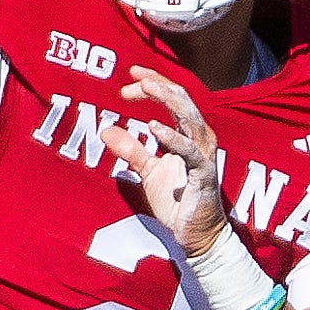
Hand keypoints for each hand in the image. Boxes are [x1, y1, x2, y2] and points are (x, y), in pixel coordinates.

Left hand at [100, 66, 228, 257]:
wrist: (194, 234)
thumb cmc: (177, 201)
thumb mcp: (147, 171)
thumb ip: (130, 150)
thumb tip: (105, 130)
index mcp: (187, 135)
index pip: (174, 99)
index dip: (155, 83)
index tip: (131, 75)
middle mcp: (199, 140)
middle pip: (183, 101)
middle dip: (159, 85)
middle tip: (135, 76)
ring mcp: (204, 156)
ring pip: (191, 118)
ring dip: (168, 100)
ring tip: (146, 87)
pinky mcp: (204, 175)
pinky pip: (191, 152)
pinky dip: (173, 138)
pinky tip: (153, 127)